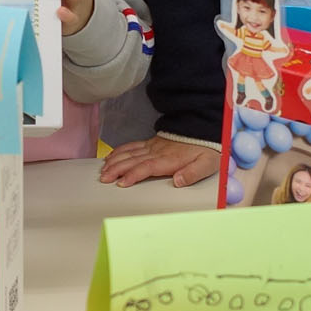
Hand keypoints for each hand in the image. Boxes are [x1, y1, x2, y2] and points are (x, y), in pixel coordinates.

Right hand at [99, 135, 218, 187]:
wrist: (204, 127)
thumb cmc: (206, 149)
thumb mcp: (206, 164)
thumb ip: (192, 174)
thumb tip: (178, 181)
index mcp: (169, 160)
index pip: (147, 167)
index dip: (133, 175)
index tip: (121, 182)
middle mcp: (157, 152)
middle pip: (133, 160)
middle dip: (116, 169)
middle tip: (104, 178)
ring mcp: (153, 146)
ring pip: (129, 153)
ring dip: (115, 161)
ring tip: (103, 170)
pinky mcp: (151, 142)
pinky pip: (132, 146)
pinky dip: (120, 150)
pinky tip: (111, 156)